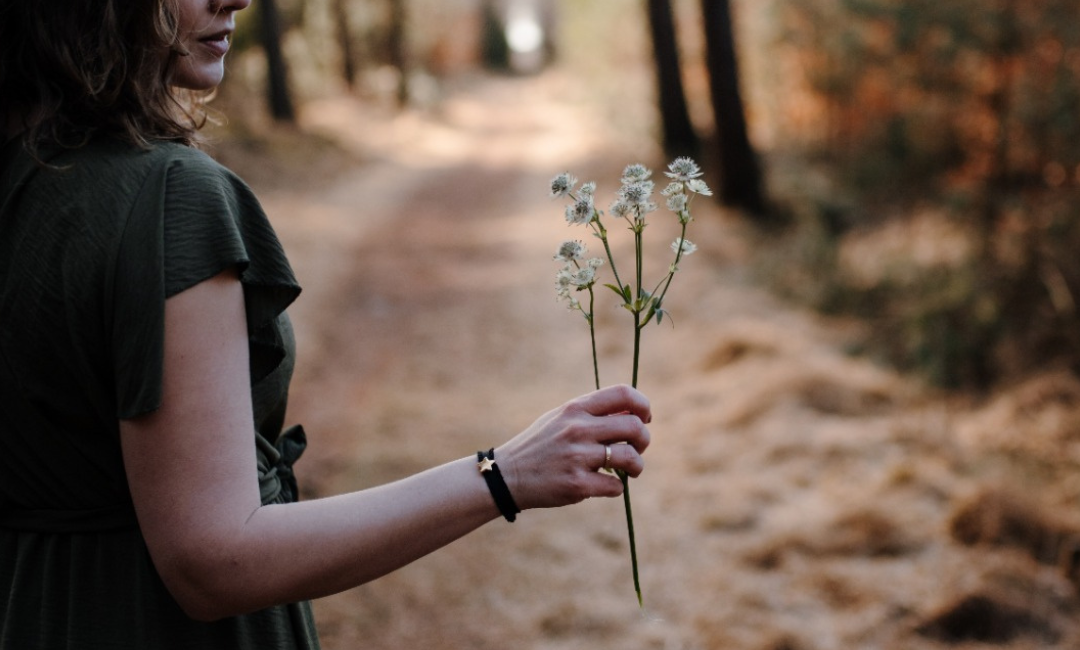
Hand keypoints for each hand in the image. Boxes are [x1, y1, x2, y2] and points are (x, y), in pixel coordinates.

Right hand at [495, 385, 650, 509]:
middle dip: (644, 439)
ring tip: (630, 470)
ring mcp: (577, 457)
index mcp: (575, 408)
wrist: (507, 476)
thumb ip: (593, 413)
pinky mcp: (576, 485)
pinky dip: (617, 487)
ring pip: (630, 458)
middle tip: (637, 448)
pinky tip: (605, 485)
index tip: (645, 417)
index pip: (623, 393)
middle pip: (634, 426)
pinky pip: (616, 486)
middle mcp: (577, 429)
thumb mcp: (561, 419)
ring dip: (637, 466)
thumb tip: (635, 412)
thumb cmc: (540, 445)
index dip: (643, 404)